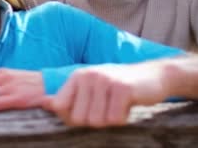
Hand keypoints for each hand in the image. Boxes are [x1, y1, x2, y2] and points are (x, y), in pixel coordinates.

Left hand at [42, 62, 172, 127]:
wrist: (154, 76)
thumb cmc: (118, 87)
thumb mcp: (91, 89)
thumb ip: (68, 98)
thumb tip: (43, 103)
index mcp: (76, 76)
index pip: (60, 108)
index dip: (73, 117)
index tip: (90, 110)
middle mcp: (88, 75)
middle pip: (79, 119)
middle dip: (95, 120)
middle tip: (107, 107)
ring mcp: (105, 80)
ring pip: (97, 122)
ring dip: (110, 120)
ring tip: (117, 105)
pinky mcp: (123, 89)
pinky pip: (115, 119)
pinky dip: (123, 119)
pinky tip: (127, 105)